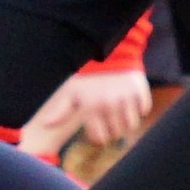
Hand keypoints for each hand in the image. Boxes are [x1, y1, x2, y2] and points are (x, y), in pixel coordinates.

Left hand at [21, 64, 152, 167]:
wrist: (108, 51)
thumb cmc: (88, 75)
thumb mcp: (72, 92)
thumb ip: (60, 111)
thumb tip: (45, 125)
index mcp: (91, 108)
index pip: (100, 138)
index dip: (100, 135)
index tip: (100, 127)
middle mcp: (108, 104)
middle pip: (116, 134)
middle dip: (114, 128)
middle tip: (111, 118)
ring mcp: (125, 98)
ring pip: (131, 125)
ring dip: (127, 120)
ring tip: (121, 110)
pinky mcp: (139, 91)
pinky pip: (143, 109)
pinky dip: (139, 106)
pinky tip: (130, 98)